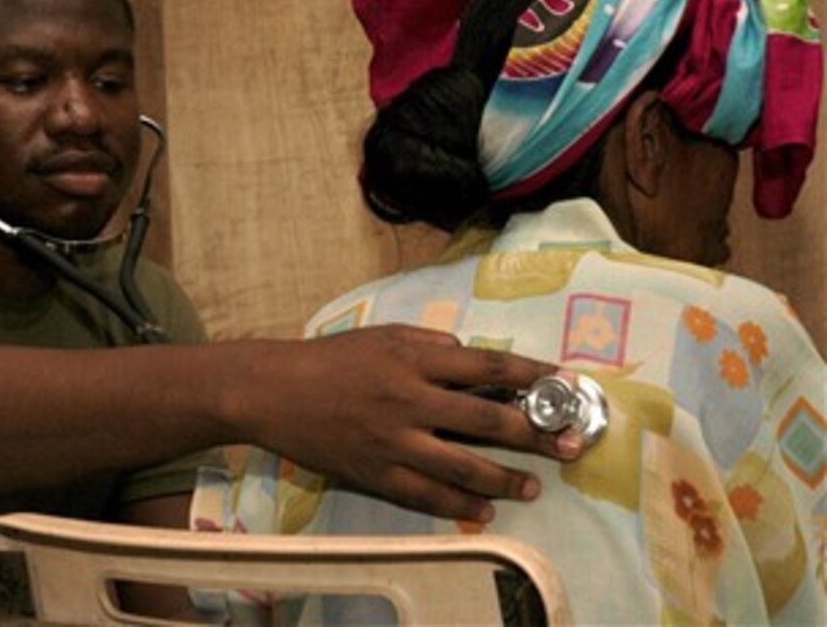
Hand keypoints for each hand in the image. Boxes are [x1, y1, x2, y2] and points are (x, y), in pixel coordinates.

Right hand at [236, 325, 580, 521]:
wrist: (275, 391)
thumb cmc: (332, 357)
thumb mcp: (384, 334)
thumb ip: (431, 342)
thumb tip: (473, 356)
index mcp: (414, 358)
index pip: (487, 365)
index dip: (532, 374)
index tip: (567, 382)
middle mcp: (410, 399)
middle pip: (486, 420)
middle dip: (535, 433)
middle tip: (568, 446)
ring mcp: (393, 440)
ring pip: (463, 466)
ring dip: (505, 478)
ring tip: (533, 487)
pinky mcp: (376, 472)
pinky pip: (426, 495)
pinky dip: (460, 505)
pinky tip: (485, 511)